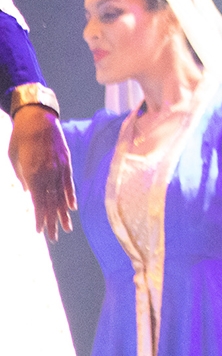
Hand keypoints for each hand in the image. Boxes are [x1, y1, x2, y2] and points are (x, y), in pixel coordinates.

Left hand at [9, 106, 75, 239]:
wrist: (37, 117)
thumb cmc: (20, 138)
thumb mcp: (14, 159)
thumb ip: (23, 178)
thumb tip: (31, 194)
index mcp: (33, 173)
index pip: (38, 202)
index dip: (40, 218)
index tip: (40, 232)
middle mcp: (48, 173)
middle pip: (51, 202)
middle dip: (52, 221)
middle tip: (54, 237)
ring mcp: (59, 167)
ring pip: (62, 195)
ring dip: (63, 213)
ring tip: (66, 228)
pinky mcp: (66, 161)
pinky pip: (68, 183)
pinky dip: (70, 196)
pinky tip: (72, 208)